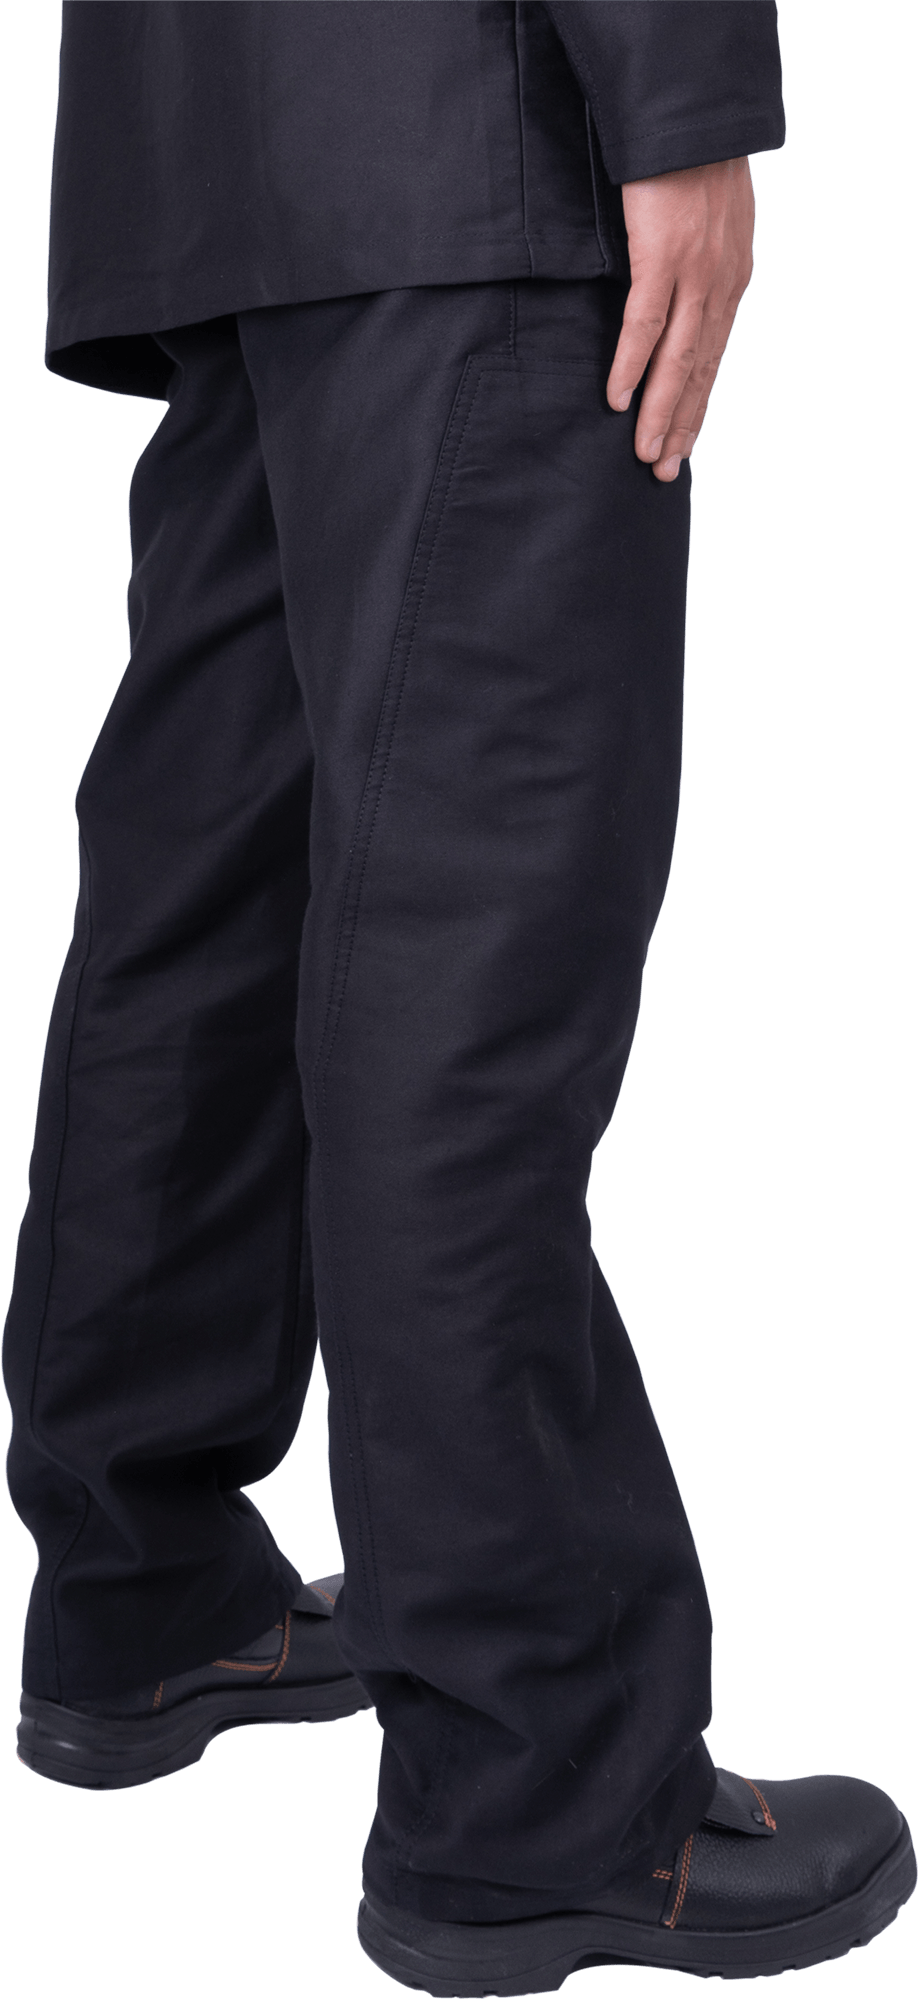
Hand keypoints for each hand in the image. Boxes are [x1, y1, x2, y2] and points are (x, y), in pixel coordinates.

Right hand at [607, 157, 755, 479]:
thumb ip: (698, 262)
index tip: (683, 444)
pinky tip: (619, 399)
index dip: (696, 405)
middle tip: (663, 471)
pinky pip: (645, 323)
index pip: (713, 357)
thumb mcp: (709, 218)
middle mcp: (720, 284)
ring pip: (678, 359)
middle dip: (682, 424)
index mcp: (733, 278)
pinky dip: (632, 364)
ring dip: (660, 411)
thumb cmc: (693, 159)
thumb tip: (678, 293)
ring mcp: (694, 272)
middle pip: (699, 370)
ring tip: (646, 453)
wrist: (692, 111)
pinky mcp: (663, 255)